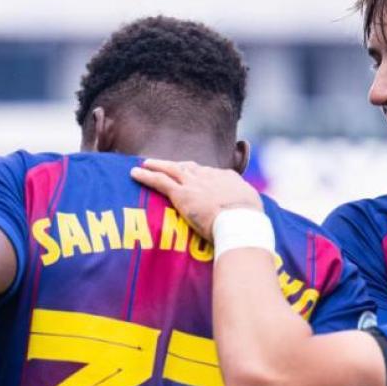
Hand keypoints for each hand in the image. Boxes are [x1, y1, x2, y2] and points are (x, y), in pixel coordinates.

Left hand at [130, 159, 261, 243]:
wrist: (240, 222)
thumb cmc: (250, 222)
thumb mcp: (252, 209)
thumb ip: (245, 207)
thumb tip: (247, 215)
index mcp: (227, 178)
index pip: (209, 173)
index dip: (198, 173)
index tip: (191, 174)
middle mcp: (210, 176)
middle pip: (189, 167)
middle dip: (176, 165)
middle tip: (164, 164)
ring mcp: (194, 184)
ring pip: (171, 170)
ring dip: (156, 165)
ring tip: (144, 164)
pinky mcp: (181, 193)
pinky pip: (159, 181)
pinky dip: (145, 176)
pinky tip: (134, 173)